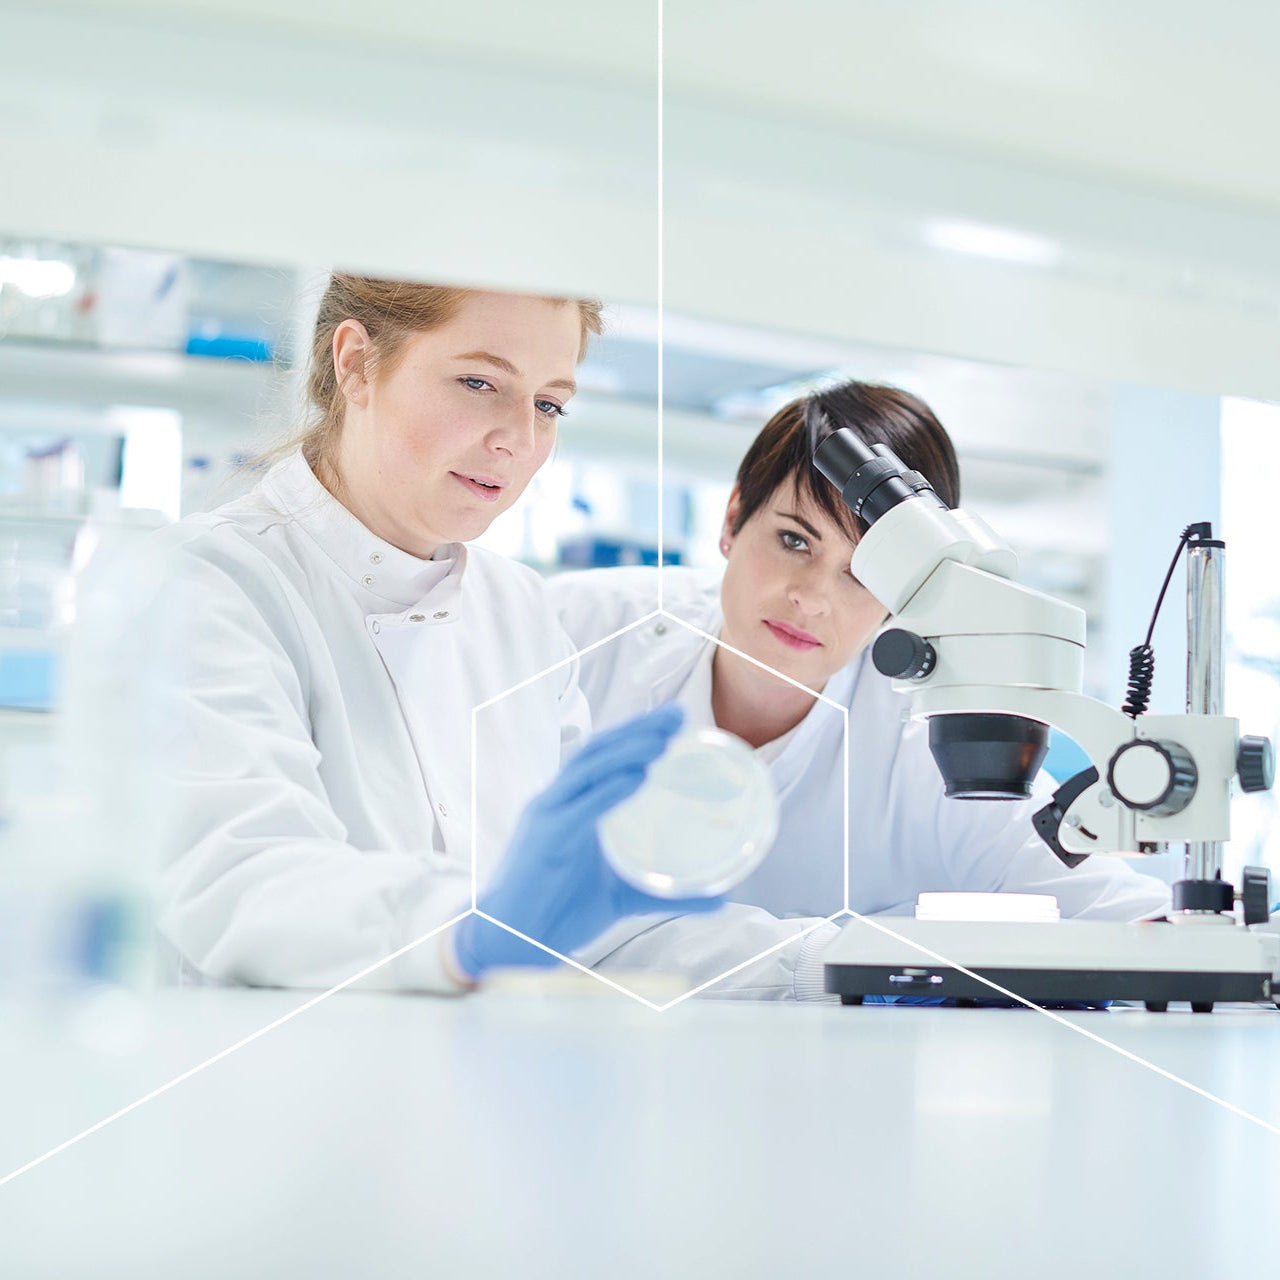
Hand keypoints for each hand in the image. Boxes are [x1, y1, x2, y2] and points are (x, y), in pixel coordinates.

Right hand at [453, 704, 724, 977]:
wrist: (514, 942)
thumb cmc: (561, 910)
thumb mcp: (624, 896)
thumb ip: (669, 894)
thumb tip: (721, 900)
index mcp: (571, 805)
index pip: (605, 756)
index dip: (637, 733)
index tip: (677, 720)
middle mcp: (557, 802)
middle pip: (599, 751)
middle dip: (638, 729)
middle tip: (678, 715)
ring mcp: (547, 817)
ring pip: (588, 770)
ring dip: (627, 750)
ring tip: (662, 740)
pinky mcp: (545, 840)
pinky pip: (579, 807)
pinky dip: (609, 789)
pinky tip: (637, 776)